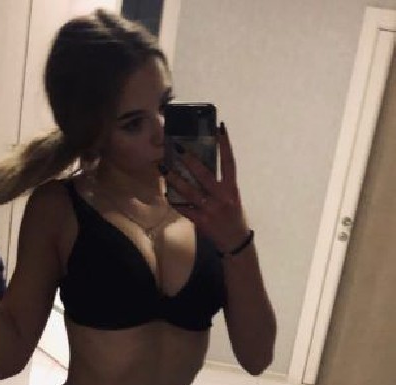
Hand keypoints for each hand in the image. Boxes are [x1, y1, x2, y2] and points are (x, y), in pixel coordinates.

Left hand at [161, 122, 250, 251]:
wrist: (235, 242)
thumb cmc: (234, 217)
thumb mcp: (232, 198)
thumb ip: (220, 184)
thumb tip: (201, 168)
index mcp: (232, 189)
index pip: (229, 162)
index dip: (225, 144)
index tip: (219, 127)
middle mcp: (222, 197)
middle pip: (204, 174)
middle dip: (190, 160)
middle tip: (177, 147)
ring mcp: (211, 210)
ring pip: (190, 192)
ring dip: (175, 179)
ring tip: (163, 168)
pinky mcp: (201, 221)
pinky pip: (184, 209)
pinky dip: (174, 201)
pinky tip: (166, 193)